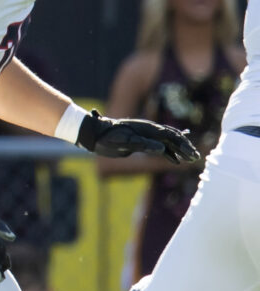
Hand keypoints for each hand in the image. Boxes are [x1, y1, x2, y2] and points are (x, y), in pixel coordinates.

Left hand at [75, 111, 202, 164]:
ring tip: (191, 159)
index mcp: (148, 128)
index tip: (191, 154)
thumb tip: (161, 149)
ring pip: (168, 142)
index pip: (170, 136)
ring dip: (180, 150)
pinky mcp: (142, 142)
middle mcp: (150, 130)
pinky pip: (160, 147)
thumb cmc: (107, 138)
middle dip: (185, 147)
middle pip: (173, 137)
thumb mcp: (123, 143)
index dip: (182, 144)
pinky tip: (175, 161)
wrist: (94, 134)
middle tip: (196, 157)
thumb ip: (142, 145)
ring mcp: (146, 135)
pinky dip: (169, 153)